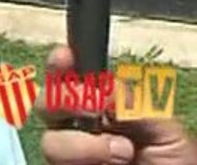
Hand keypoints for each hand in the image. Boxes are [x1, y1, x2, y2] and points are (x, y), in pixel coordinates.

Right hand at [39, 45, 196, 163]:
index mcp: (104, 106)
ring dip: (82, 144)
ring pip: (50, 140)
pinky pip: (52, 162)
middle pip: (46, 102)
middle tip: (94, 109)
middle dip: (64, 101)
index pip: (70, 76)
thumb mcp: (165, 129)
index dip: (60, 62)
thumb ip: (134, 103)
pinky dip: (82, 160)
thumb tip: (100, 87)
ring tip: (122, 153)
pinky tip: (107, 164)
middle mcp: (82, 128)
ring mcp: (73, 155)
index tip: (64, 57)